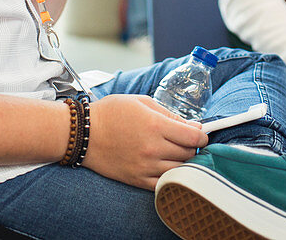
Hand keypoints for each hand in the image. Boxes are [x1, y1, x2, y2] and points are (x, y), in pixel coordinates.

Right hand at [83, 95, 207, 189]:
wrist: (84, 134)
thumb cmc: (112, 113)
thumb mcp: (142, 102)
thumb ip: (169, 113)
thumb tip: (193, 126)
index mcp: (155, 125)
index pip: (193, 137)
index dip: (202, 135)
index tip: (201, 133)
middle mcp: (152, 148)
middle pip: (188, 154)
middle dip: (193, 147)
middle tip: (187, 141)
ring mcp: (145, 166)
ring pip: (179, 170)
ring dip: (184, 162)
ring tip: (178, 153)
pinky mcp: (137, 179)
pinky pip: (164, 183)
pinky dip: (172, 176)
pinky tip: (168, 167)